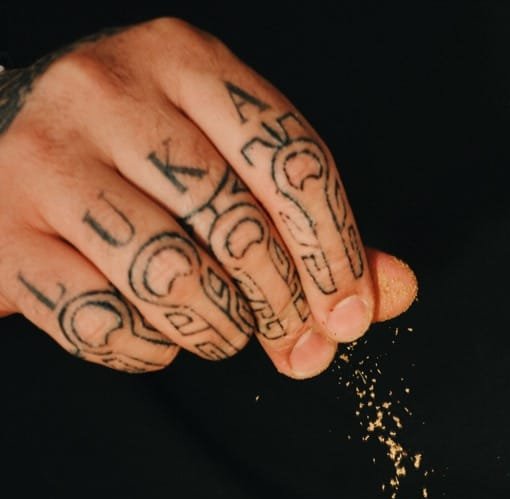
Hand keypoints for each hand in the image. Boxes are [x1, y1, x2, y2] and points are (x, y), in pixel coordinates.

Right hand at [0, 19, 416, 374]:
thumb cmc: (134, 162)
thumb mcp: (225, 160)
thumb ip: (313, 226)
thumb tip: (394, 290)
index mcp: (181, 60)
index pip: (290, 162)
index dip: (335, 254)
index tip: (351, 314)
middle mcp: (107, 96)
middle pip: (236, 228)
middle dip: (282, 307)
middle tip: (295, 341)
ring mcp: (47, 166)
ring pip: (170, 280)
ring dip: (216, 331)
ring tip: (221, 332)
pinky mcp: (8, 240)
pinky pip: (104, 324)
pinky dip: (149, 352)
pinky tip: (158, 337)